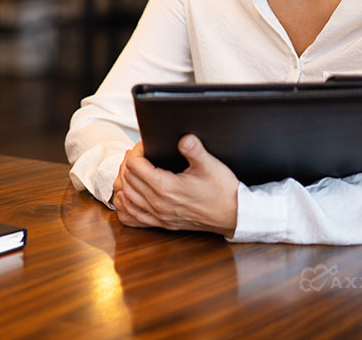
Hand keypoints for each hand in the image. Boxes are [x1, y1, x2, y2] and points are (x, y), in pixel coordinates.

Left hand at [111, 135, 238, 236]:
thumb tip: (184, 138)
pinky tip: (127, 196)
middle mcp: (159, 204)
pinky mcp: (164, 224)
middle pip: (128, 179)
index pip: (135, 165)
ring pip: (128, 197)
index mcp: (167, 187)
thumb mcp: (210, 165)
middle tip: (137, 153)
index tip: (145, 144)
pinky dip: (126, 204)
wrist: (235, 215)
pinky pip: (134, 217)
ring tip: (132, 168)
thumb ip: (195, 150)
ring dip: (125, 180)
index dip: (136, 151)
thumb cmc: (224, 190)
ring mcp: (160, 216)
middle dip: (128, 162)